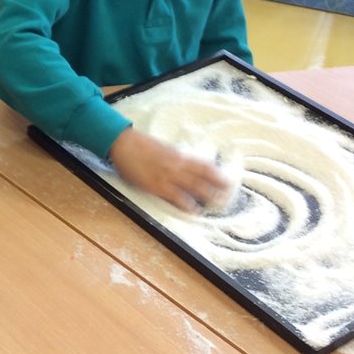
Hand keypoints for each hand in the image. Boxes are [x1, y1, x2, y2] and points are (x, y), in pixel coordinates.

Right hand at [109, 127, 228, 211]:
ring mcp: (168, 175)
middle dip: (218, 186)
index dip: (216, 174)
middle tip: (229, 194)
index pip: (203, 165)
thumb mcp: (162, 149)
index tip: (226, 180)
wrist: (124, 143)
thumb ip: (174, 158)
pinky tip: (195, 210)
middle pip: (203, 176)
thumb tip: (184, 165)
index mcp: (178, 155)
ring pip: (194, 186)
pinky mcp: (157, 185)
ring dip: (208, 195)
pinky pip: (176, 196)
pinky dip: (187, 204)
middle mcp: (177, 165)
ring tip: (219, 203)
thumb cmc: (140, 145)